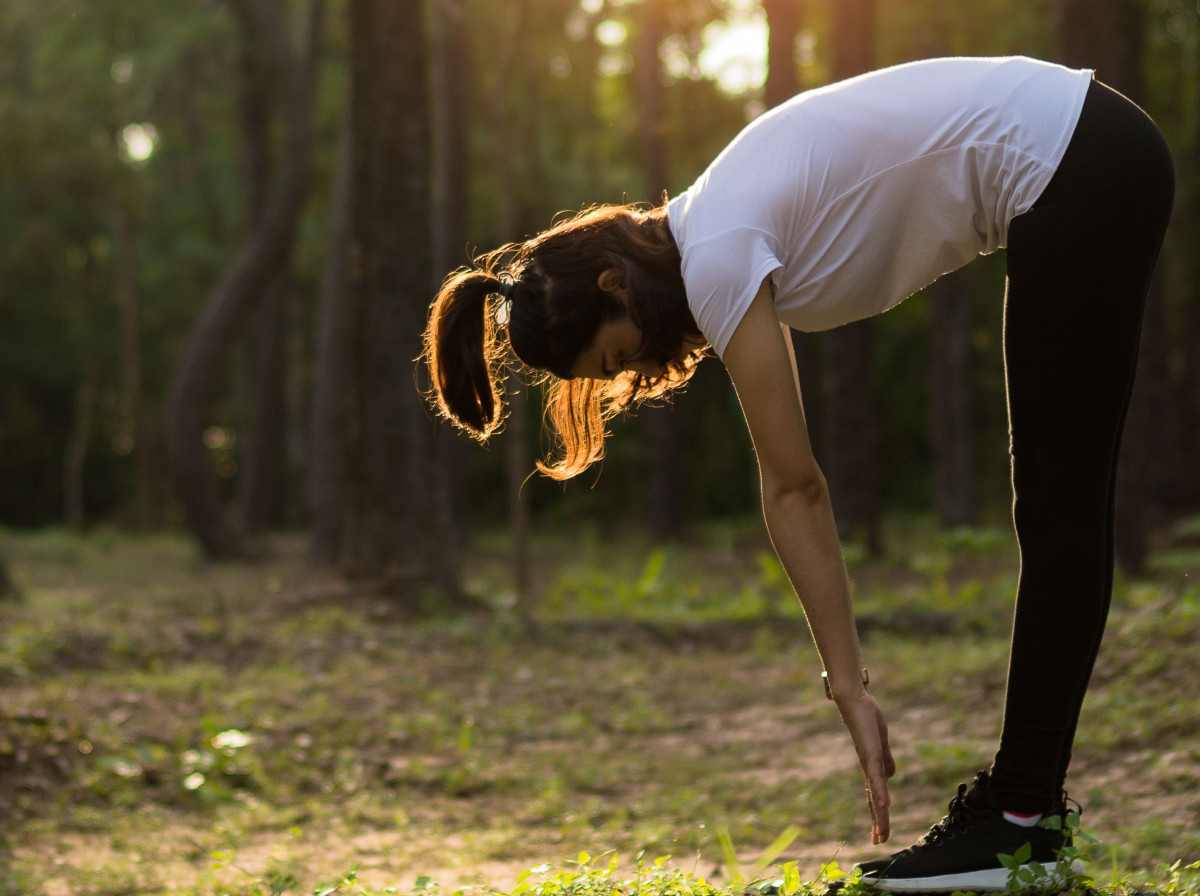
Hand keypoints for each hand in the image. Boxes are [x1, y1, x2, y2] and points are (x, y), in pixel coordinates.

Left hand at [835, 690, 895, 844]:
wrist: (853, 699)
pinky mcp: (870, 752)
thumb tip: (890, 775)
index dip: (877, 814)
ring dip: (878, 814)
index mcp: (870, 766)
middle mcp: (867, 767)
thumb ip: (885, 759)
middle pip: (873, 799)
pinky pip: (876, 776)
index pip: (874, 795)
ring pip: (874, 793)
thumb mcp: (880, 742)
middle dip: (877, 822)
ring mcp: (868, 761)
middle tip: (878, 842)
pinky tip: (884, 806)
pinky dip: (880, 791)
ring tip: (880, 833)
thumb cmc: (866, 717)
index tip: (879, 834)